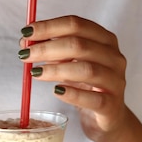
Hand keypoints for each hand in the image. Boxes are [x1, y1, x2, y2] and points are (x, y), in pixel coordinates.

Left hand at [19, 15, 126, 141]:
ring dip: (56, 70)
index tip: (26, 33)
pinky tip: (56, 91)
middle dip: (47, 48)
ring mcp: (115, 81)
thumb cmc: (88, 86)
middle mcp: (114, 57)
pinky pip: (92, 99)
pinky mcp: (112, 105)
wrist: (108, 117)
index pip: (76, 24)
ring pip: (86, 69)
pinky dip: (72, 94)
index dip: (49, 27)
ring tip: (36, 73)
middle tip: (25, 54)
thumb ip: (53, 50)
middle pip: (79, 45)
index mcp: (105, 40)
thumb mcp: (71, 64)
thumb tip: (26, 41)